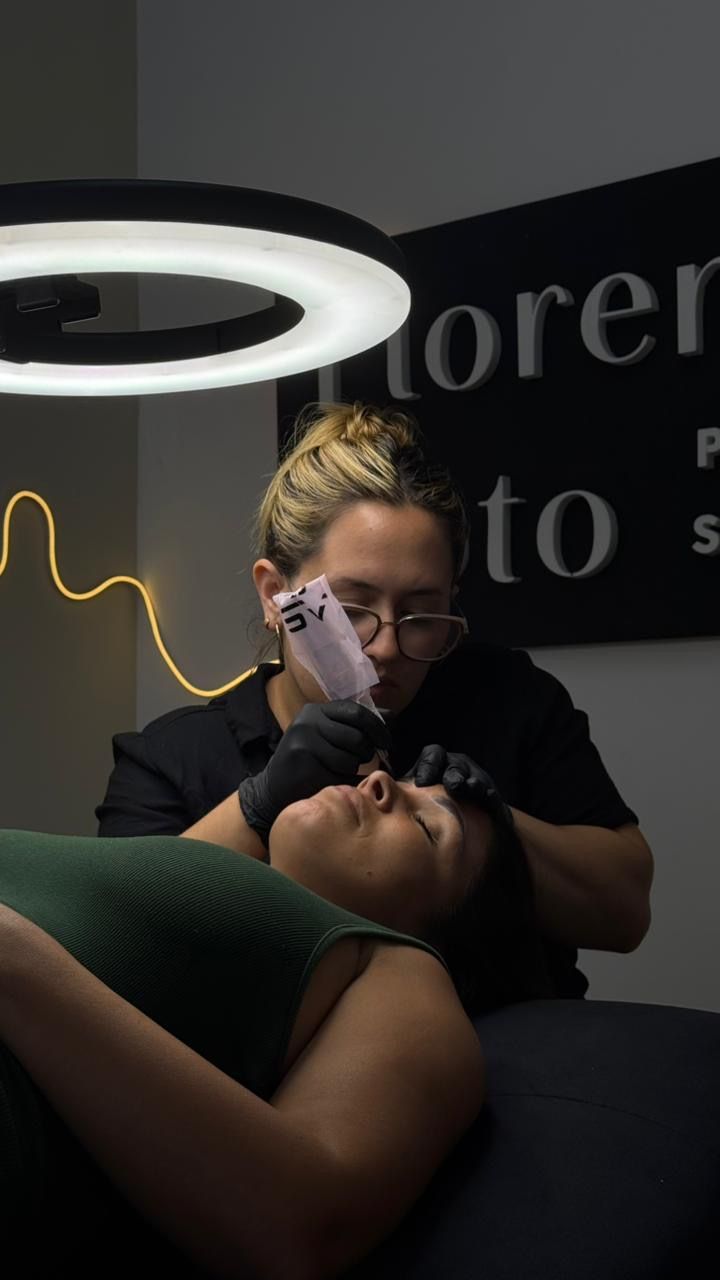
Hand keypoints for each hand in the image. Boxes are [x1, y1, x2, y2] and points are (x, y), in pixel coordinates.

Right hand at [238, 700, 390, 845]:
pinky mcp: (303, 765)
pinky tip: (330, 780)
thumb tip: (391, 716)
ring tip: (340, 770)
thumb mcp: (327, 734)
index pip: (357, 713)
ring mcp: (304, 742)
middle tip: (362, 761)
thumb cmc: (308, 760)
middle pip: (357, 737)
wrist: (273, 788)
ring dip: (353, 769)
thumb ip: (355, 725)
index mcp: (317, 711)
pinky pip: (339, 775)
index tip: (387, 742)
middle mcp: (308, 722)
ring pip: (350, 759)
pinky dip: (343, 781)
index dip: (377, 728)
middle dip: (366, 753)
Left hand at [407, 745, 513, 827]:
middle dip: (450, 771)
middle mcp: (455, 768)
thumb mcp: (418, 798)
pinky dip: (485, 793)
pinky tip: (482, 796)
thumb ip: (401, 791)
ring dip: (467, 780)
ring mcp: (474, 779)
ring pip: (470, 775)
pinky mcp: (489, 794)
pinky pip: (488, 791)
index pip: (431, 756)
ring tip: (464, 787)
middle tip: (448, 784)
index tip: (421, 782)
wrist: (471, 826)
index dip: (427, 766)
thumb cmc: (437, 808)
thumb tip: (374, 786)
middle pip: (453, 762)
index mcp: (436, 767)